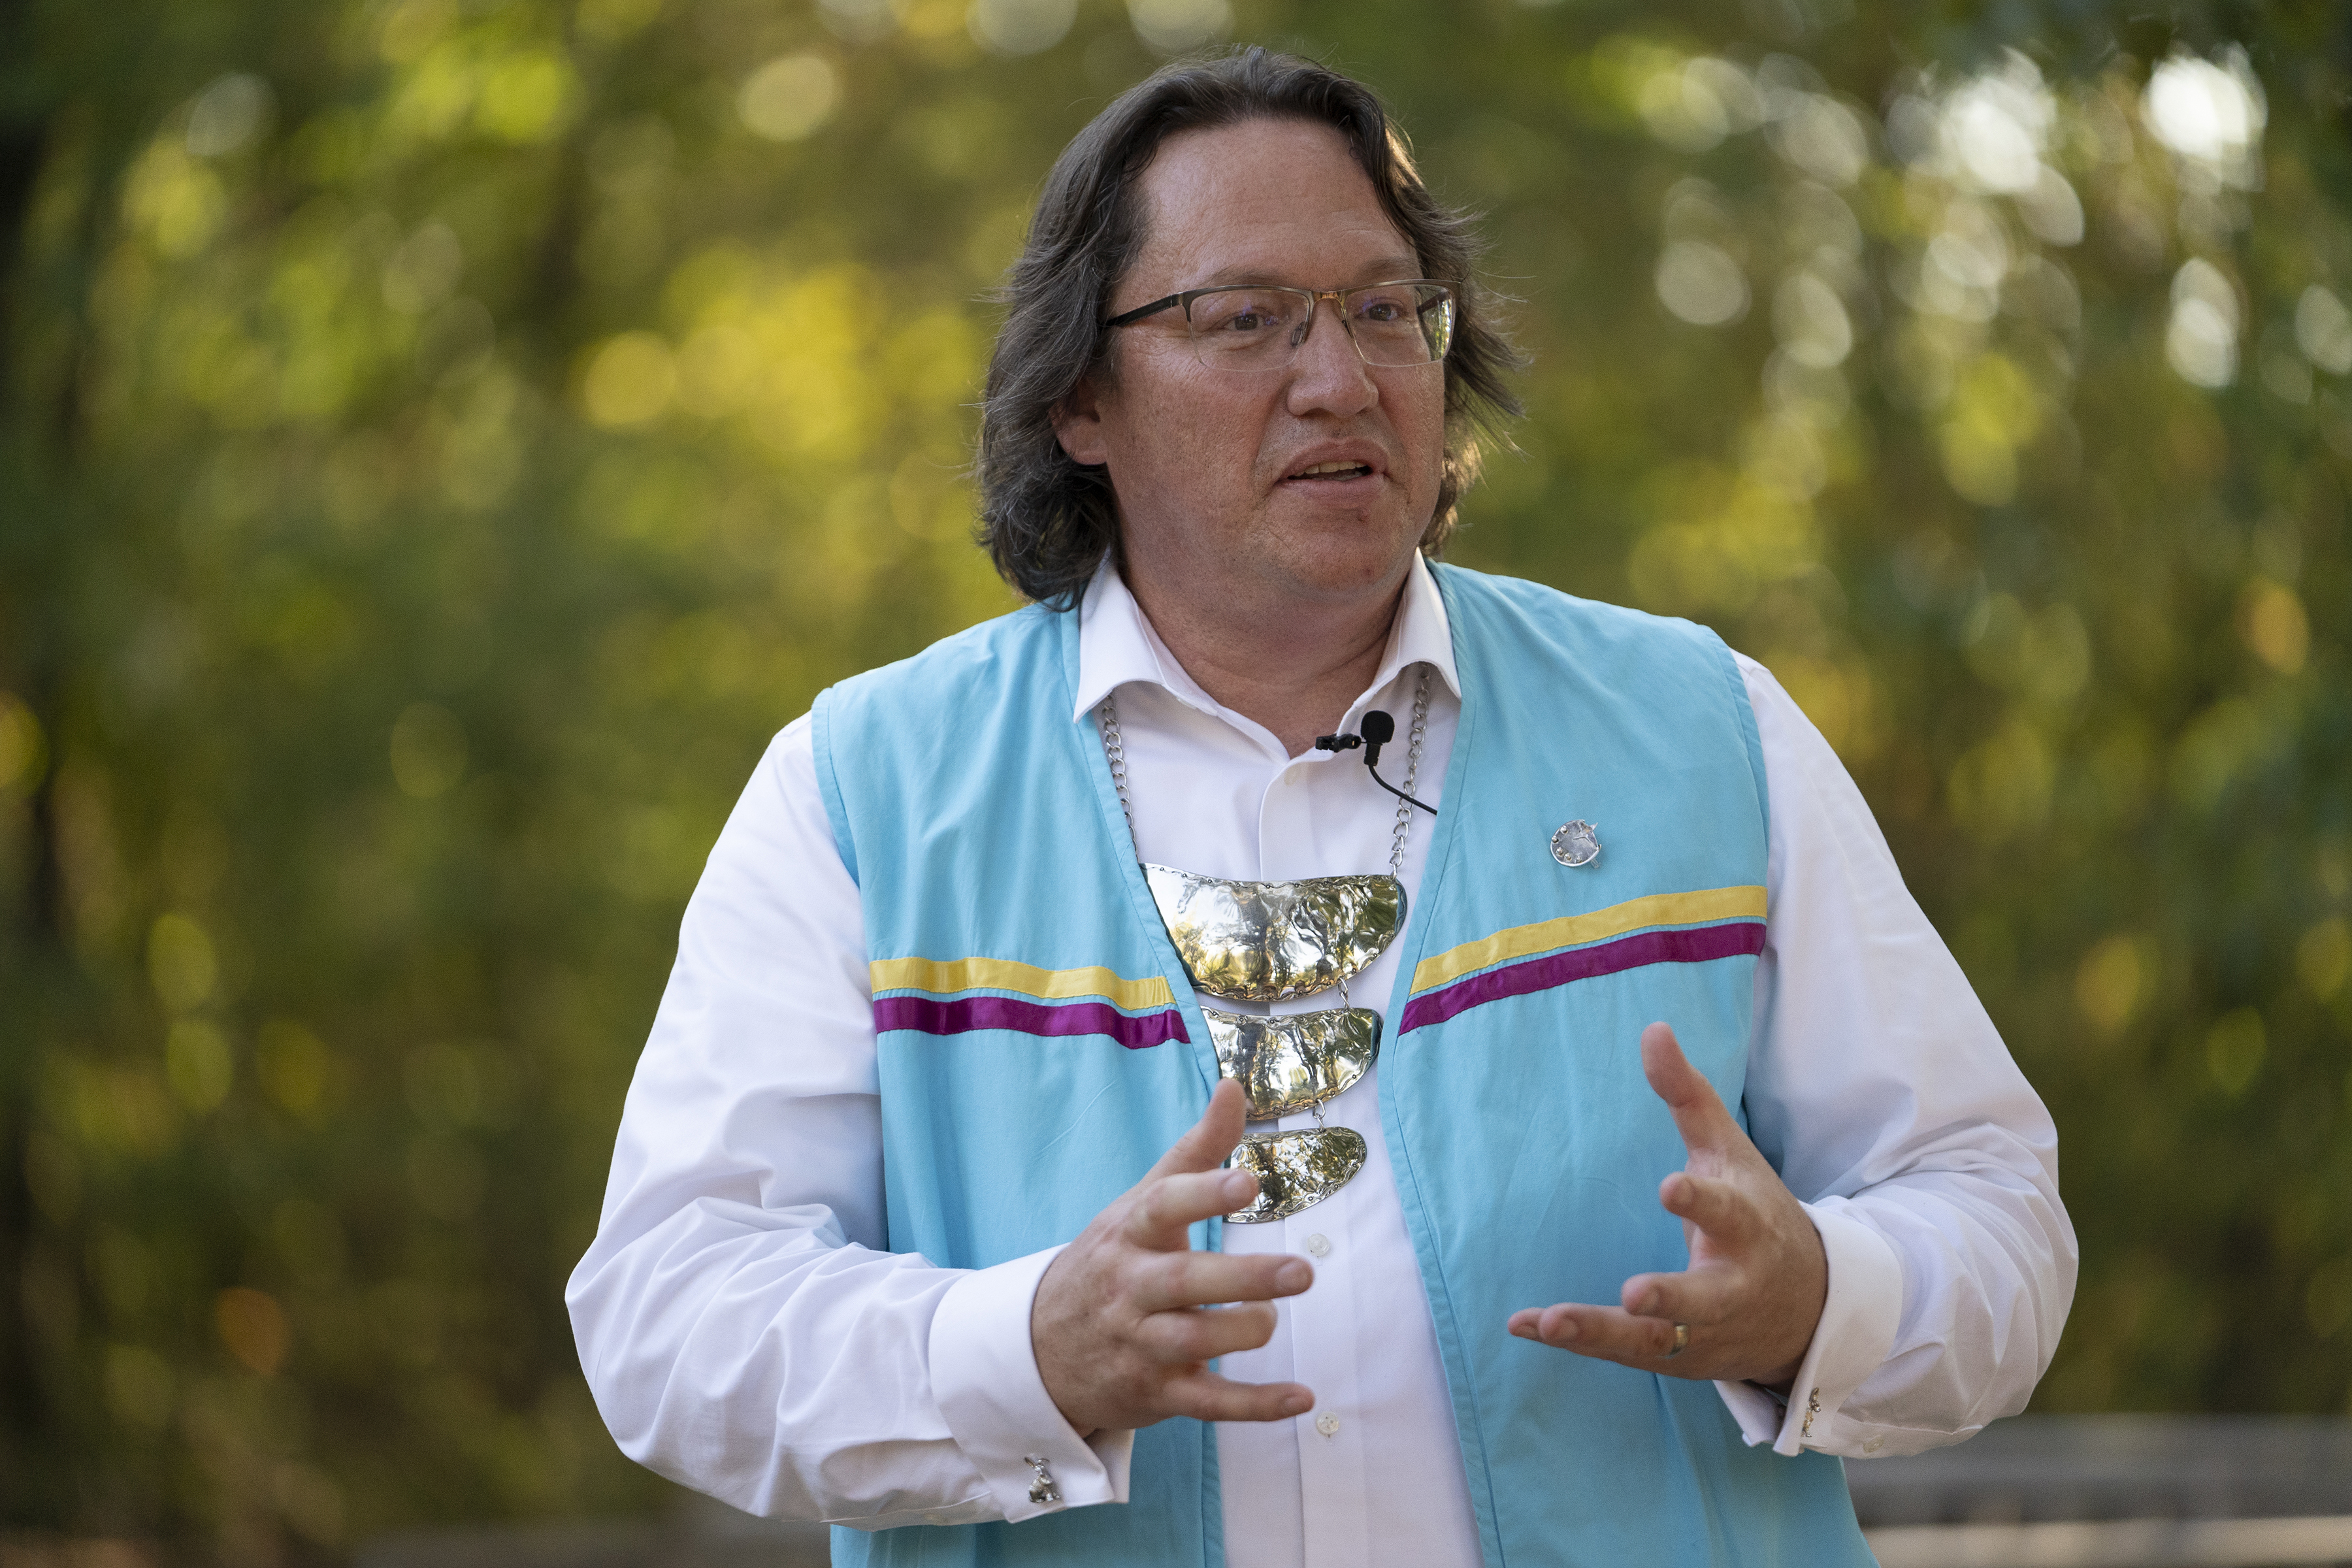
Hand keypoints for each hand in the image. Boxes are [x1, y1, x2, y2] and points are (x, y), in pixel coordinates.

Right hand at [1032, 1079, 1316, 1435]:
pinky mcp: (1157, 1392)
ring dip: (1242, 1332)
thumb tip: (1234, 1084)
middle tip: (1301, 1271)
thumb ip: (1197, 1148)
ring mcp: (1142, 1344)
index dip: (1204, 1194)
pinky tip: (1301, 1396)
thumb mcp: (1143, 1200)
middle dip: (1243, 1277)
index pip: (1165, 1208)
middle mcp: (1132, 1288)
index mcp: (1131, 1233)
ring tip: (1272, 1319)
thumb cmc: (1112, 1259)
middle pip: (1185, 1282)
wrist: (1039, 1348)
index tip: (1248, 1182)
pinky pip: (1209, 1402)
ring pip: (1194, 1342)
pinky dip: (1257, 1404)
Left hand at [1506, 1022, 1826, 1386]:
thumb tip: (1652, 1029)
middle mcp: (1730, 1285)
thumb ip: (1688, 1096)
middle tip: (1634, 1293)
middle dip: (1670, 1297)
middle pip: (1702, 1298)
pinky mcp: (1676, 1357)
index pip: (1726, 1211)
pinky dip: (1576, 1343)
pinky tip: (1524, 1325)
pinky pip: (1622, 1354)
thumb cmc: (1757, 1213)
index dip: (1699, 1201)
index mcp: (1747, 1226)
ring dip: (1603, 1332)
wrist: (1808, 1308)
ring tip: (1552, 1321)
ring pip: (1655, 1340)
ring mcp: (1703, 1330)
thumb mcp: (1729, 1152)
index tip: (1671, 1186)